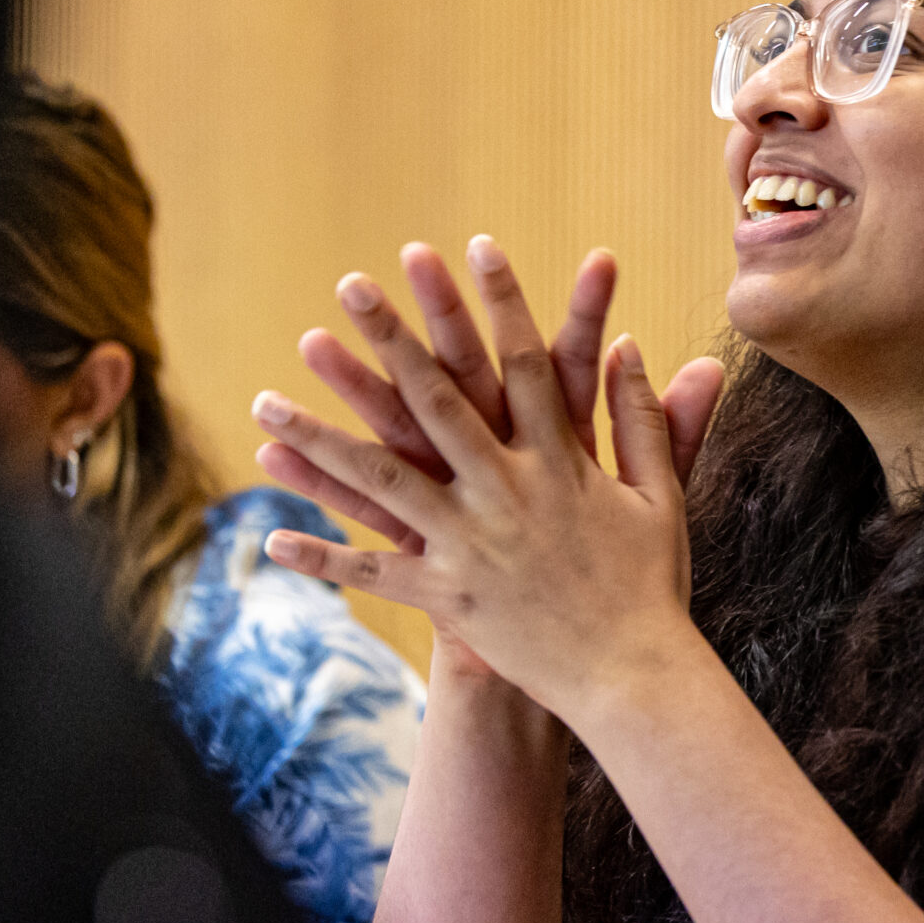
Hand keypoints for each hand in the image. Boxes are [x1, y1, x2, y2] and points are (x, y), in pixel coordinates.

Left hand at [251, 238, 724, 720]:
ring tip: (263, 402)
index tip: (474, 244)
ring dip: (319, 439)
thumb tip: (633, 345)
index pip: (525, 362)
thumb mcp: (660, 495)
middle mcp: (505, 492)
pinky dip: (322, 559)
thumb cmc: (651, 585)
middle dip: (391, 338)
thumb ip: (643, 419)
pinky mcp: (446, 597)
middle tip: (351, 285)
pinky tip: (272, 538)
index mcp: (560, 462)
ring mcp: (469, 545)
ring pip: (382, 480)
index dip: (500, 300)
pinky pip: (373, 575)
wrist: (634, 678)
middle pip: (437, 401)